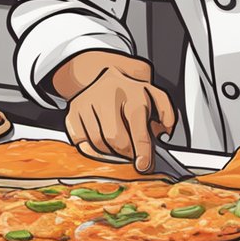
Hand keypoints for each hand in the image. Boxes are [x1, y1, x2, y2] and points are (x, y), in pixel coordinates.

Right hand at [55, 51, 175, 172]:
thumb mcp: (154, 96)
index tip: (143, 166)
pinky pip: (81, 143)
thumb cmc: (130, 93)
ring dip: (110, 153)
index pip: (138, 127)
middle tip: (132, 156)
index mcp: (133, 92)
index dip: (142, 150)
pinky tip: (100, 140)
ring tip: (117, 145)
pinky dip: (92, 148)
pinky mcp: (72, 112)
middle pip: (115, 139)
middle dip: (126, 153)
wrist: (102, 75)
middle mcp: (108, 95)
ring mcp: (87, 103)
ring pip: (98, 144)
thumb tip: (164, 134)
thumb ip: (167, 114)